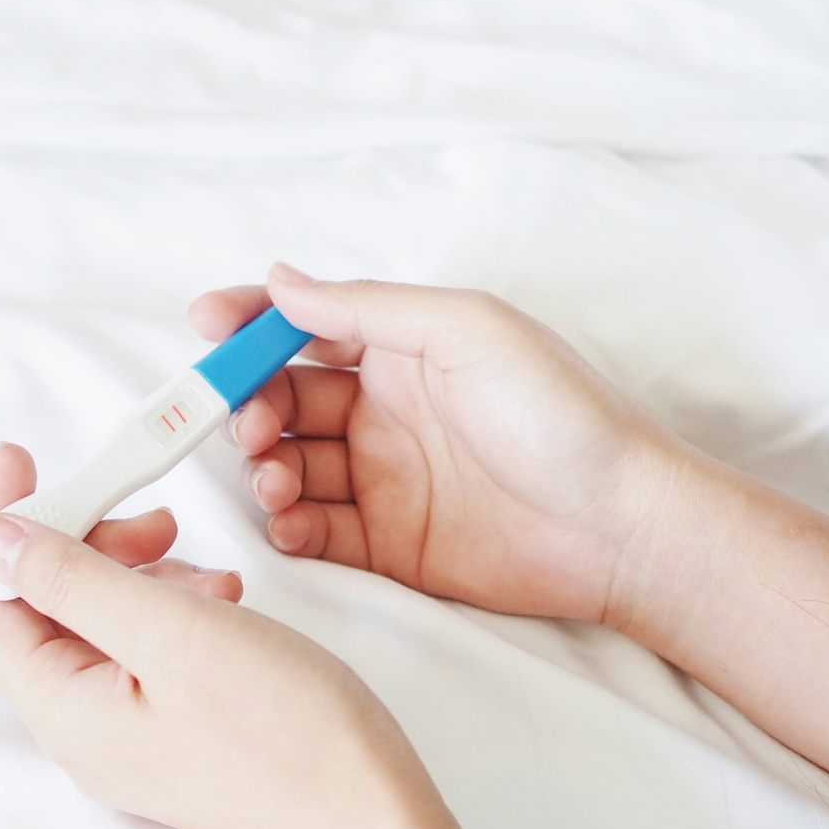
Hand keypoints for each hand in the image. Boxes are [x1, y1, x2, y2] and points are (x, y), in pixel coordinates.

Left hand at [0, 444, 445, 828]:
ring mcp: (129, 738)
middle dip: (85, 545)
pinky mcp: (174, 734)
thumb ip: (73, 579)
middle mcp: (81, 731)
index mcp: (63, 710)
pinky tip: (226, 602)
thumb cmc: (285, 732)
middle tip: (158, 517)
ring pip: (98, 625)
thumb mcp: (173, 631)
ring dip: (139, 574)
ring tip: (210, 571)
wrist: (369, 819)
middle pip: (40, 610)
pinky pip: (143, 653)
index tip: (28, 459)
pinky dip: (173, 608)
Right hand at [189, 265, 686, 624]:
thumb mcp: (468, 331)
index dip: (250, 324)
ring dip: (263, 467)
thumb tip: (281, 281)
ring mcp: (387, 480)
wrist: (621, 524)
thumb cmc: (563, 415)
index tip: (207, 328)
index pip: (306, 327)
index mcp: (405, 349)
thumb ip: (370, 308)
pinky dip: (289, 526)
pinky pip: (317, 534)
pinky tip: (291, 520)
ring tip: (276, 475)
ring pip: (290, 467)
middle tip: (245, 423)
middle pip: (284, 400)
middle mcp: (387, 411)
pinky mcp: (393, 547)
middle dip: (246, 405)